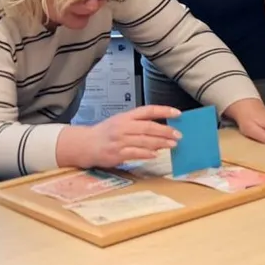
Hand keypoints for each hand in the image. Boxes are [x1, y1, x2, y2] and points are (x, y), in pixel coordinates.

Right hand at [55, 105, 181, 169]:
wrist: (86, 144)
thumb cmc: (105, 133)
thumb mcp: (120, 122)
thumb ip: (138, 124)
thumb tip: (160, 129)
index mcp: (125, 117)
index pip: (147, 110)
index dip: (164, 110)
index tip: (177, 113)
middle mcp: (123, 127)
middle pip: (148, 127)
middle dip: (165, 130)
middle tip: (178, 134)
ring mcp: (120, 140)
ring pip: (144, 140)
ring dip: (160, 143)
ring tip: (173, 144)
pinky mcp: (117, 153)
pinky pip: (135, 153)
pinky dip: (147, 154)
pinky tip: (156, 154)